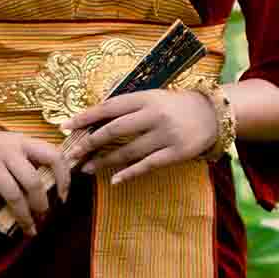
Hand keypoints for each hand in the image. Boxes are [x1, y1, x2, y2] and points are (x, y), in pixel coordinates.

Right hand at [0, 120, 72, 236]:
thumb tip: (46, 194)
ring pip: (14, 195)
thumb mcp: (9, 145)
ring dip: (23, 216)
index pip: (54, 156)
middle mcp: (9, 150)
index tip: (63, 197)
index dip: (63, 177)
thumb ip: (27, 162)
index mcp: (23, 142)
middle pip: (34, 183)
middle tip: (42, 218)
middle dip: (40, 206)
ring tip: (28, 228)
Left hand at [63, 89, 216, 187]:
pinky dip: (128, 173)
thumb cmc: (175, 105)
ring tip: (86, 169)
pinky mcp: (176, 153)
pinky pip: (147, 165)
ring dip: (104, 162)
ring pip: (127, 151)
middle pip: (114, 130)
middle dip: (89, 144)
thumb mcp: (152, 97)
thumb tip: (95, 119)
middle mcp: (153, 115)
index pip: (108, 108)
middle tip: (72, 155)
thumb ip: (128, 107)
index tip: (65, 127)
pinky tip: (114, 180)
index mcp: (145, 98)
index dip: (85, 117)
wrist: (213, 114)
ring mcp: (165, 135)